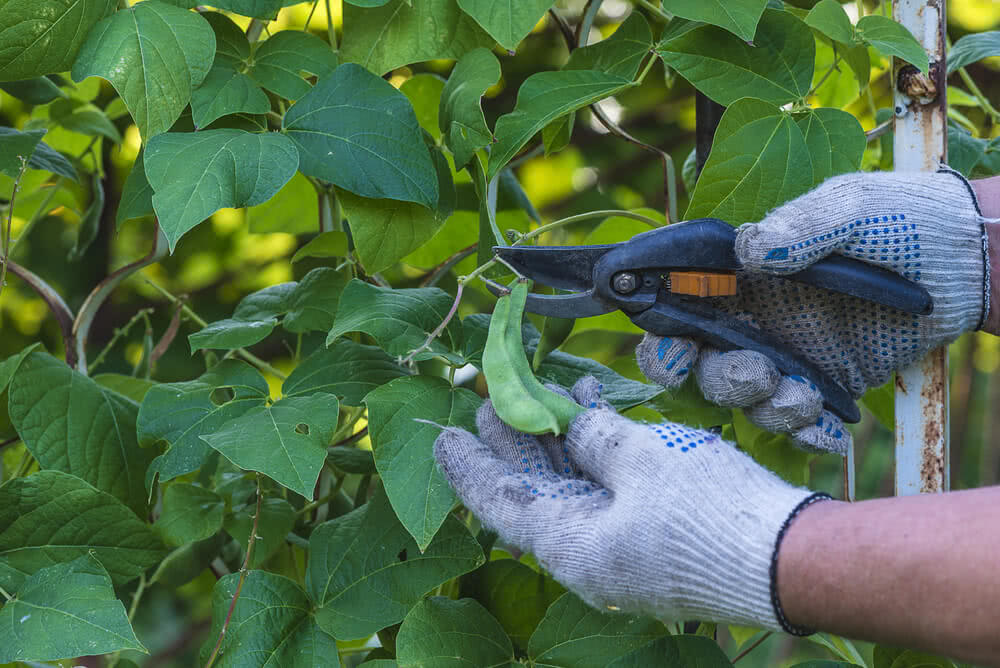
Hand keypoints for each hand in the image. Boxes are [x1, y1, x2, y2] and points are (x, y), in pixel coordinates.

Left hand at [434, 377, 825, 630]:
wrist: (791, 559)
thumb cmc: (708, 511)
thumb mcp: (642, 460)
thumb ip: (593, 439)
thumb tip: (572, 425)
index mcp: (572, 547)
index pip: (500, 504)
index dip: (469, 467)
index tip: (444, 436)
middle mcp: (589, 556)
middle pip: (533, 496)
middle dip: (511, 448)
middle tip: (488, 404)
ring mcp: (623, 551)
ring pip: (571, 493)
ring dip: (552, 449)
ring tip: (533, 405)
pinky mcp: (652, 540)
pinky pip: (605, 494)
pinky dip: (593, 458)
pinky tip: (590, 422)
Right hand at [638, 169, 988, 452]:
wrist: (969, 261)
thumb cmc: (904, 217)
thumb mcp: (851, 208)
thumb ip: (798, 229)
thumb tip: (746, 250)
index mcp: (746, 274)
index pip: (682, 306)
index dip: (664, 333)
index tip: (674, 346)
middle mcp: (757, 317)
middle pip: (702, 362)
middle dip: (713, 377)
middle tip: (753, 374)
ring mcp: (791, 353)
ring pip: (747, 398)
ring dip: (765, 406)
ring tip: (805, 396)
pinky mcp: (829, 384)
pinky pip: (800, 421)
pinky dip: (807, 434)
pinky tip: (829, 434)